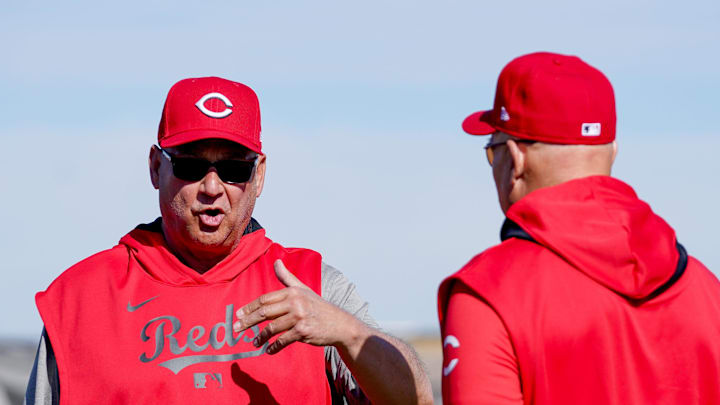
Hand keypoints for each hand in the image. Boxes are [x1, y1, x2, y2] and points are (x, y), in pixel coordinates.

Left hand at [233, 259, 365, 354]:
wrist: (340, 324)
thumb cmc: (319, 307)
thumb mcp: (303, 289)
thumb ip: (287, 277)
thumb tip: (276, 261)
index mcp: (293, 291)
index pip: (265, 299)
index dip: (250, 307)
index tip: (239, 314)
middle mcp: (295, 302)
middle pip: (265, 312)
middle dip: (248, 321)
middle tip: (237, 329)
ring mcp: (299, 317)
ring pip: (272, 328)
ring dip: (260, 337)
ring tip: (254, 342)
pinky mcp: (303, 332)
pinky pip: (283, 340)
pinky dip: (274, 346)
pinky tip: (269, 350)